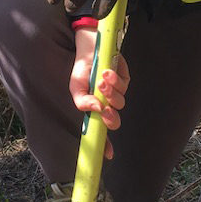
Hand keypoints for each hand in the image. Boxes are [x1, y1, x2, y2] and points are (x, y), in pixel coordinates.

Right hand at [70, 27, 129, 159]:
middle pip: (114, 121)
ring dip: (111, 93)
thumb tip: (96, 110)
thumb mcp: (76, 86)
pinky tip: (107, 73)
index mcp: (94, 110)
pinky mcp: (124, 80)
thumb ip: (82, 101)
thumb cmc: (82, 69)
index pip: (101, 131)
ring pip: (120, 103)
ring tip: (101, 80)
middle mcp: (107, 104)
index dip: (105, 145)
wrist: (90, 47)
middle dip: (110, 118)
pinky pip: (124, 87)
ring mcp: (117, 93)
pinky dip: (115, 81)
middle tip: (104, 109)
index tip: (108, 154)